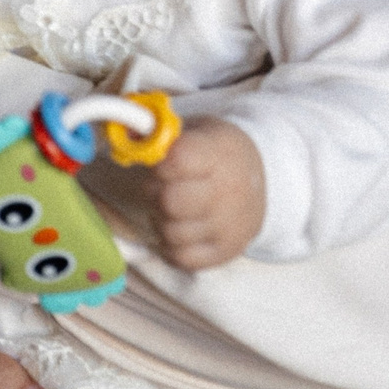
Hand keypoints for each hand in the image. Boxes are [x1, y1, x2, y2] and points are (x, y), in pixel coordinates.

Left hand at [150, 117, 265, 268]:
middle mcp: (229, 192)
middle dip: (154, 192)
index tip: (160, 162)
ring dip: (161, 219)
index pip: (178, 160)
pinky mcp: (225, 252)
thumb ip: (162, 134)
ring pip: (171, 232)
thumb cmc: (215, 154)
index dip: (158, 163)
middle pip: (170, 201)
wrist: (261, 181)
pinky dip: (171, 245)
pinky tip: (178, 226)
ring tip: (171, 206)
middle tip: (160, 186)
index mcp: (219, 153)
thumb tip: (126, 136)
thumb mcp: (197, 130)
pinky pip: (181, 257)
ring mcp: (229, 226)